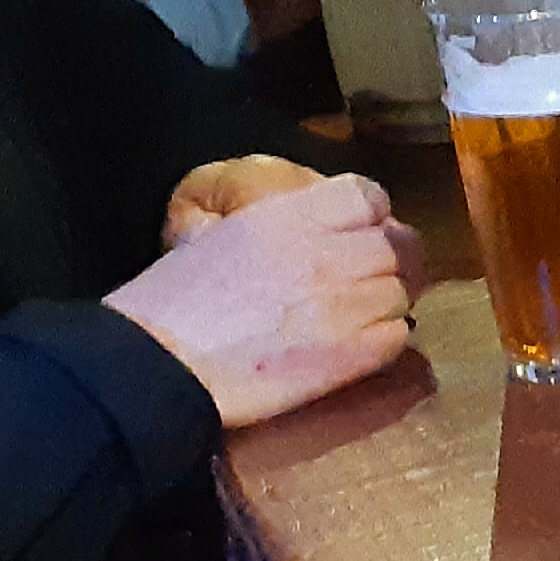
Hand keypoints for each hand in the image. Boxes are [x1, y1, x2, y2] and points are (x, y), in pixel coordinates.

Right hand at [105, 169, 420, 429]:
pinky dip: (382, 341)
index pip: (368, 195)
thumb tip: (310, 229)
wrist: (157, 364)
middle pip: (397, 244)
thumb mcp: (221, 235)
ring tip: (351, 320)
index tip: (358, 235)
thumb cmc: (173, 303)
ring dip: (383, 304)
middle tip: (366, 282)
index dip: (369, 217)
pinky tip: (351, 348)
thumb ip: (279, 225)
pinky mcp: (353, 352)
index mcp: (290, 216)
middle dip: (387, 262)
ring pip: (402, 291)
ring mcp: (345, 302)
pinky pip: (398, 336)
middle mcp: (326, 252)